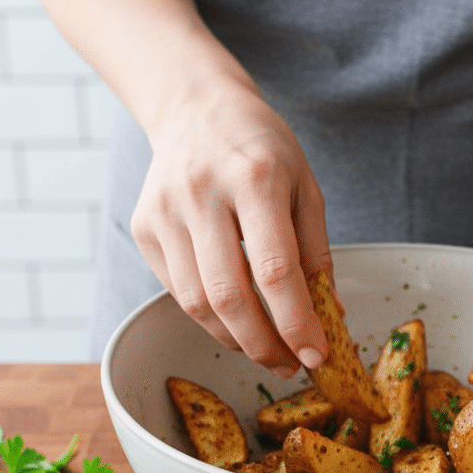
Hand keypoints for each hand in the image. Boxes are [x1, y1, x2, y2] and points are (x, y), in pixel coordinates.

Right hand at [131, 69, 331, 376]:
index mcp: (255, 178)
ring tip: (266, 349)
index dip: (296, 322)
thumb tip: (329, 316)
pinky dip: (210, 318)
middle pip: (230, 296)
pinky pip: (178, 291)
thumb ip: (316, 253)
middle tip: (289, 364)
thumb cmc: (262, 149)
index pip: (275, 270)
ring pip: (197, 303)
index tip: (315, 356)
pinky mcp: (144, 228)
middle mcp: (203, 193)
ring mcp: (165, 211)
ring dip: (235, 339)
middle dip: (263, 344)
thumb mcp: (305, 187)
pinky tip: (236, 321)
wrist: (196, 108)